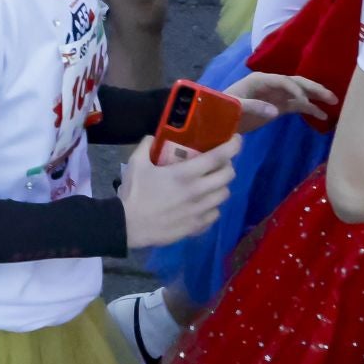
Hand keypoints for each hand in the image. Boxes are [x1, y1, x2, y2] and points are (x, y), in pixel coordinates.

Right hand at [119, 135, 239, 248]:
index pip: (218, 157)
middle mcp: (198, 191)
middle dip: (228, 166)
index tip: (236, 139)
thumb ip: (146, 146)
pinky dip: (212, 206)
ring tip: (211, 183)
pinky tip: (202, 203)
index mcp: (185, 174)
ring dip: (220, 186)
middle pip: (228, 176)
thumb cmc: (134, 193)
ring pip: (224, 195)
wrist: (128, 225)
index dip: (232, 146)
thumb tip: (153, 137)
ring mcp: (199, 211)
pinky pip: (215, 214)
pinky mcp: (197, 226)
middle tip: (219, 163)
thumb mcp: (135, 163)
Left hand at [225, 72, 336, 132]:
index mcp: (259, 80)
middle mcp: (270, 85)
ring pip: (300, 93)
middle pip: (295, 83)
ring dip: (316, 97)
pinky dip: (309, 109)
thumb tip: (276, 110)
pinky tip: (322, 115)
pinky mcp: (277, 107)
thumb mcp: (234, 107)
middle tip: (331, 96)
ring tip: (333, 103)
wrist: (217, 120)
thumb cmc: (222, 109)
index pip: (283, 80)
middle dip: (313, 88)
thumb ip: (253, 106)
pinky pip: (297, 105)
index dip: (295, 89)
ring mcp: (275, 96)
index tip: (305, 100)